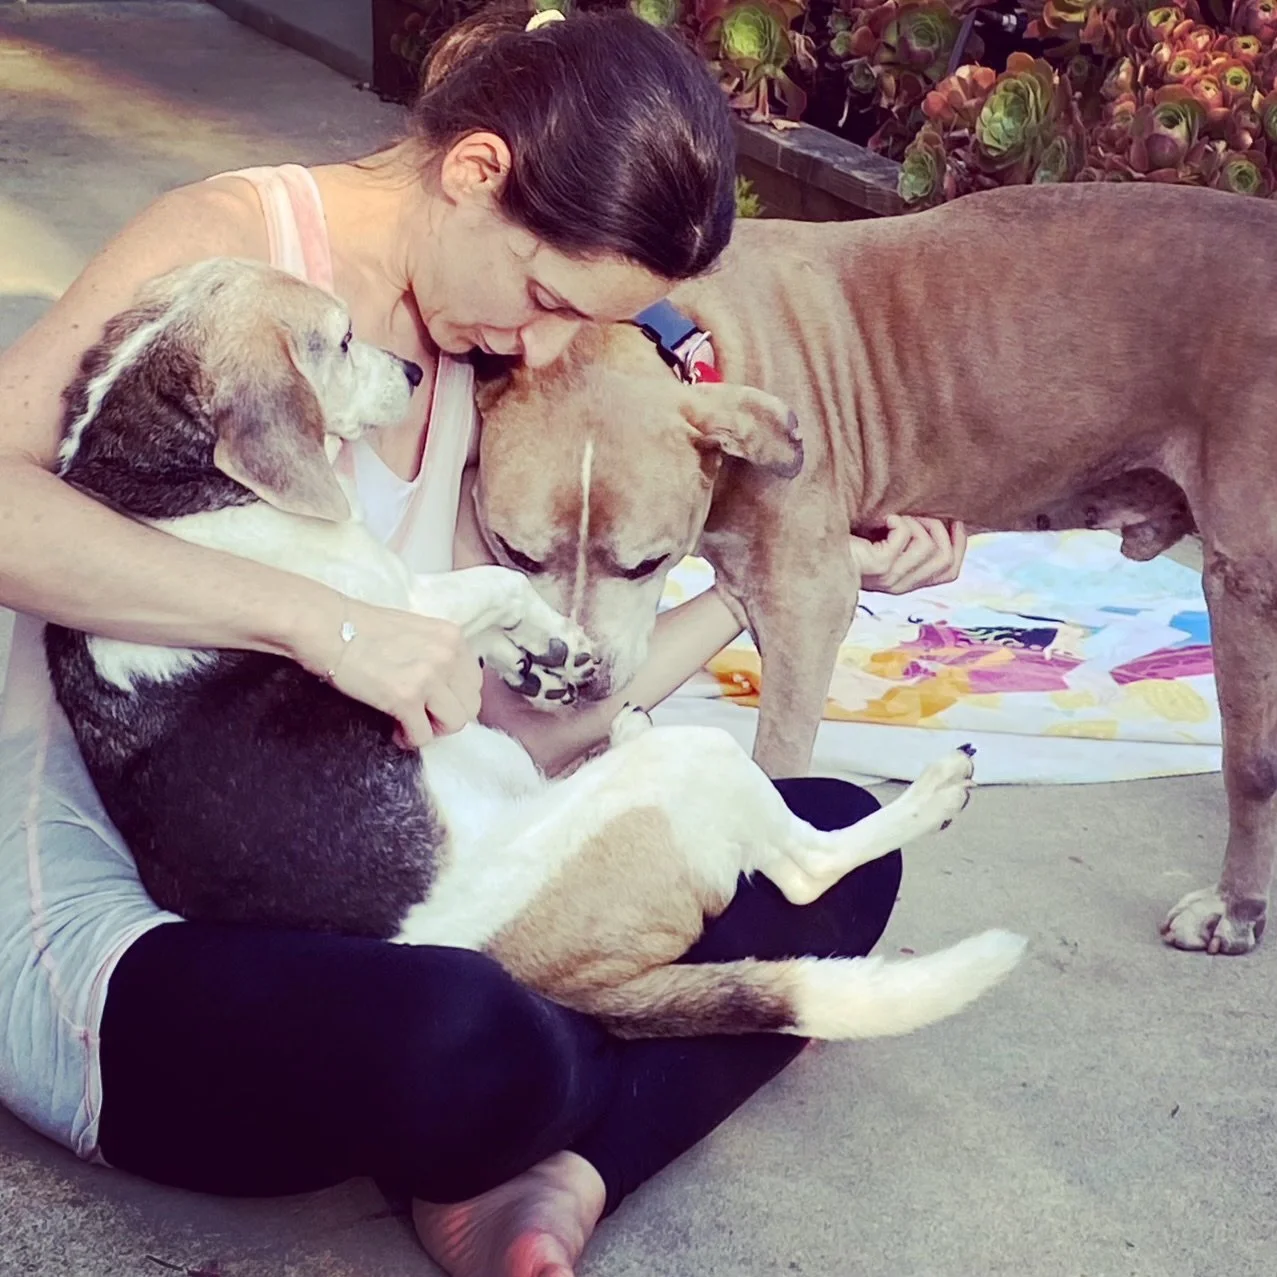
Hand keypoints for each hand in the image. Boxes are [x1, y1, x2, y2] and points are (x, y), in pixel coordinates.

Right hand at [297, 596, 483, 747]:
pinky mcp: (405, 698)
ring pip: (454, 723)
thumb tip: (445, 685)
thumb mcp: (415, 630)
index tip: (435, 702)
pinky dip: (409, 739)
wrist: (326, 626)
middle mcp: (447, 655)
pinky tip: (395, 730)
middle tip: (423, 716)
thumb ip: (436, 652)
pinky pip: (422, 735)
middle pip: (470, 705)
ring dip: (432, 729)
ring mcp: (428, 677)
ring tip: (410, 723)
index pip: (474, 681)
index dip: (455, 698)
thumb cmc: (362, 627)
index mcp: (452, 637)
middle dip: (447, 716)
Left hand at [851, 516, 966, 593]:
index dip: (959, 544)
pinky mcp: (878, 568)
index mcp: (907, 580)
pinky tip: (882, 519)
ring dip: (916, 522)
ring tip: (894, 517)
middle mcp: (899, 585)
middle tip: (915, 512)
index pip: (950, 572)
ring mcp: (889, 579)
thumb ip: (914, 531)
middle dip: (938, 527)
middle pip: (944, 558)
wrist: (811, 541)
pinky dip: (898, 521)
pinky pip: (906, 537)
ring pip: (928, 547)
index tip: (954, 519)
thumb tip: (948, 514)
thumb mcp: (888, 532)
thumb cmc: (848, 531)